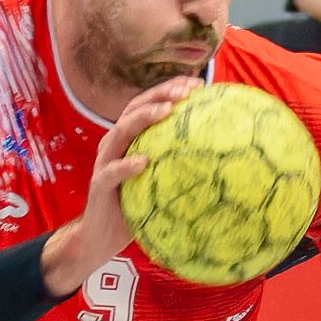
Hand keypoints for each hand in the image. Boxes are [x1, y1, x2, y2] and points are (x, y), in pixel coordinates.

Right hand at [41, 75, 195, 292]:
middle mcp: (116, 143)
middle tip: (186, 91)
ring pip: (121, 131)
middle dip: (160, 94)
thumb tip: (221, 160)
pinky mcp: (100, 184)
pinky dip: (128, 165)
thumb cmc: (135, 207)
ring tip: (166, 111)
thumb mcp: (159, 182)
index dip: (171, 89)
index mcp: (130, 139)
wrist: (100, 236)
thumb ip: (178, 166)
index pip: (150, 104)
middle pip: (135, 108)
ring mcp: (106, 161)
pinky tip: (145, 162)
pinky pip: (113, 171)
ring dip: (144, 118)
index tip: (199, 84)